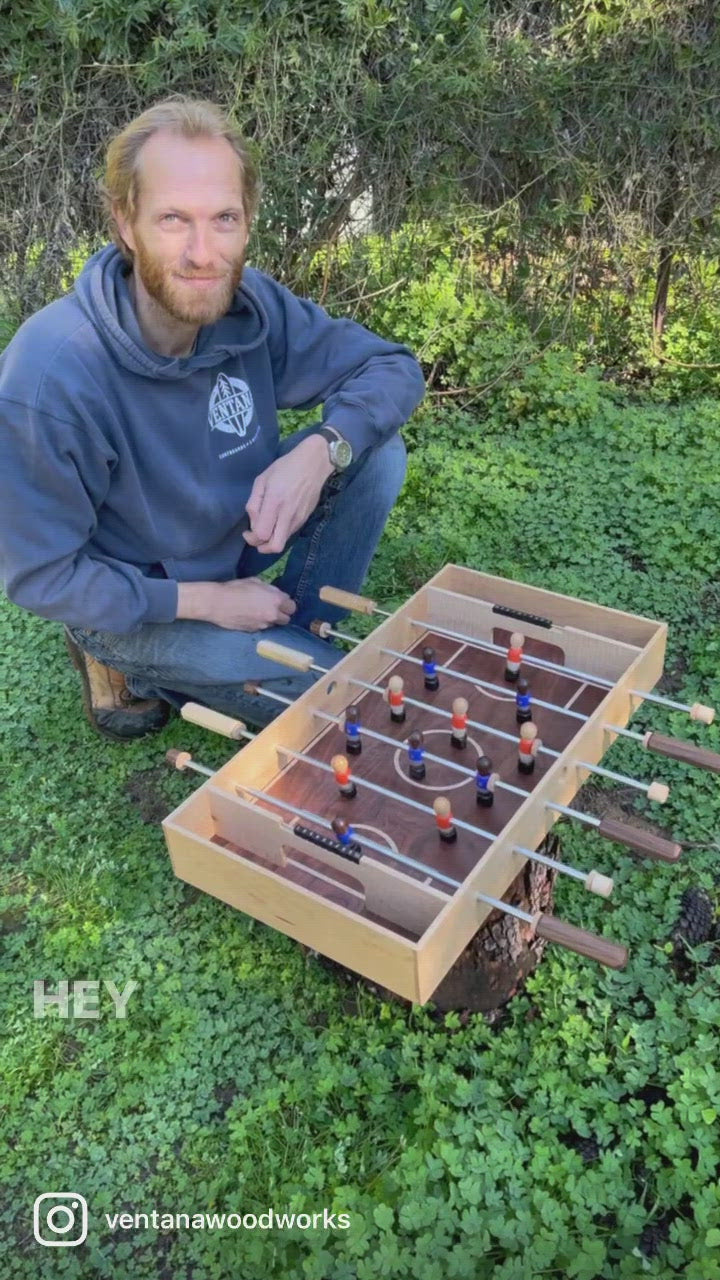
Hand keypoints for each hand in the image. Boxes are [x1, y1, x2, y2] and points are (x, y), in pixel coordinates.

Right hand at [177, 578, 295, 629]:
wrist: (217, 603)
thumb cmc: (235, 588)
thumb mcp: (255, 582)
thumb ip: (270, 589)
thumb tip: (276, 594)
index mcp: (276, 600)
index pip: (292, 606)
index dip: (286, 603)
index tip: (280, 601)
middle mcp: (273, 614)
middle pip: (287, 618)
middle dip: (281, 613)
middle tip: (272, 608)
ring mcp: (264, 625)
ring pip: (275, 624)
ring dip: (271, 619)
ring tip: (259, 612)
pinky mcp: (254, 631)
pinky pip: (263, 627)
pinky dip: (260, 623)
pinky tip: (250, 616)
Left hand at [243, 435, 334, 554]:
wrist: (314, 464)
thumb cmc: (285, 468)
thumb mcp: (262, 480)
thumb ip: (254, 503)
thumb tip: (254, 522)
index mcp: (275, 503)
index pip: (262, 533)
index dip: (252, 538)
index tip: (246, 532)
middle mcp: (288, 514)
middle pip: (275, 547)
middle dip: (262, 547)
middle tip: (256, 537)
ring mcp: (299, 519)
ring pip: (283, 543)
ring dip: (271, 541)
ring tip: (265, 528)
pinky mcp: (305, 519)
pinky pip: (289, 534)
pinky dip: (280, 533)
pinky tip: (277, 521)